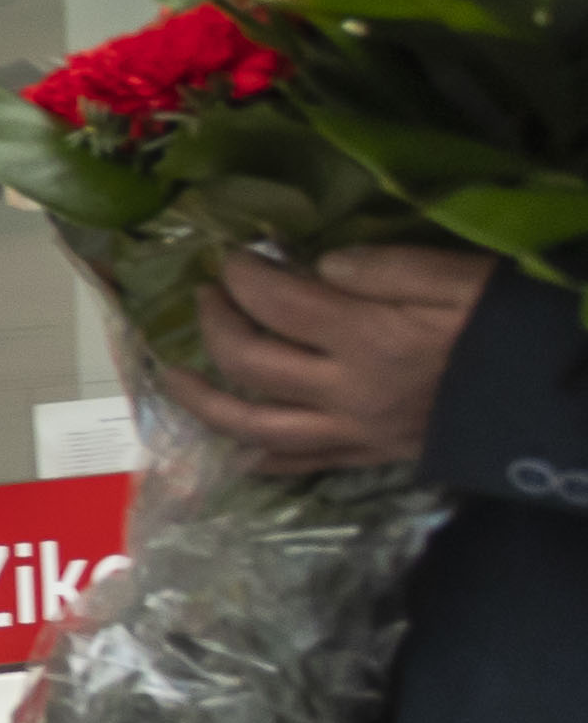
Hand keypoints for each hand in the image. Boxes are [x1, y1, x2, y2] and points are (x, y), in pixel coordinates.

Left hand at [169, 245, 494, 472]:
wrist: (565, 400)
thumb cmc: (514, 328)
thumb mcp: (463, 277)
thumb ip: (386, 267)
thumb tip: (318, 265)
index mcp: (370, 338)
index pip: (277, 303)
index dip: (243, 276)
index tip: (231, 257)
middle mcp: (348, 392)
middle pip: (251, 362)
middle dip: (215, 325)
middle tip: (206, 297)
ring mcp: (355, 432)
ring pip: (255, 426)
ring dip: (205, 402)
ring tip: (174, 378)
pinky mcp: (371, 456)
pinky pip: (299, 465)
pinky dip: (257, 457)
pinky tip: (232, 448)